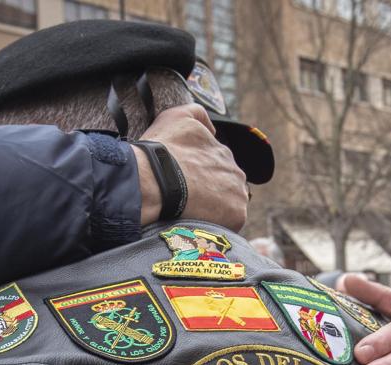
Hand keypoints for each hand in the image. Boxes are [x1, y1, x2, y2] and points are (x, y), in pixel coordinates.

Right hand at [133, 104, 247, 229]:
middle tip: (186, 199)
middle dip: (208, 192)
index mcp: (222, 152)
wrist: (152, 182)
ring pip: (228, 204)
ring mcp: (238, 192)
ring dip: (213, 208)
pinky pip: (229, 222)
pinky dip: (215, 223)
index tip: (183, 182)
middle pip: (224, 186)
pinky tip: (197, 221)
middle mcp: (235, 169)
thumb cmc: (160, 151)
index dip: (198, 176)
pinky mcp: (237, 214)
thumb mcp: (175, 117)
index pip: (215, 167)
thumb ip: (197, 114)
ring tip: (190, 212)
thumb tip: (213, 129)